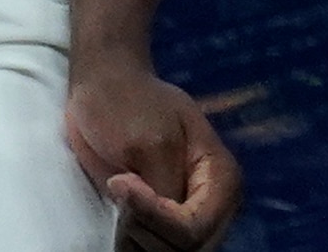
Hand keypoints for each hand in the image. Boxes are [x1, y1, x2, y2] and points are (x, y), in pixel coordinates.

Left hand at [64, 53, 239, 249]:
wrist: (105, 91)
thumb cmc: (128, 107)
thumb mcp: (149, 143)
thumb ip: (163, 187)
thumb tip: (164, 218)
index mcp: (221, 177)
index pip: (194, 229)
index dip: (155, 219)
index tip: (122, 183)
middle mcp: (213, 202)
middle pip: (187, 248)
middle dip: (147, 233)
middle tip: (122, 193)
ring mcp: (190, 215)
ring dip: (136, 238)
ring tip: (121, 200)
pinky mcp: (165, 223)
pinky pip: (155, 250)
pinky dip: (133, 242)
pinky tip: (123, 216)